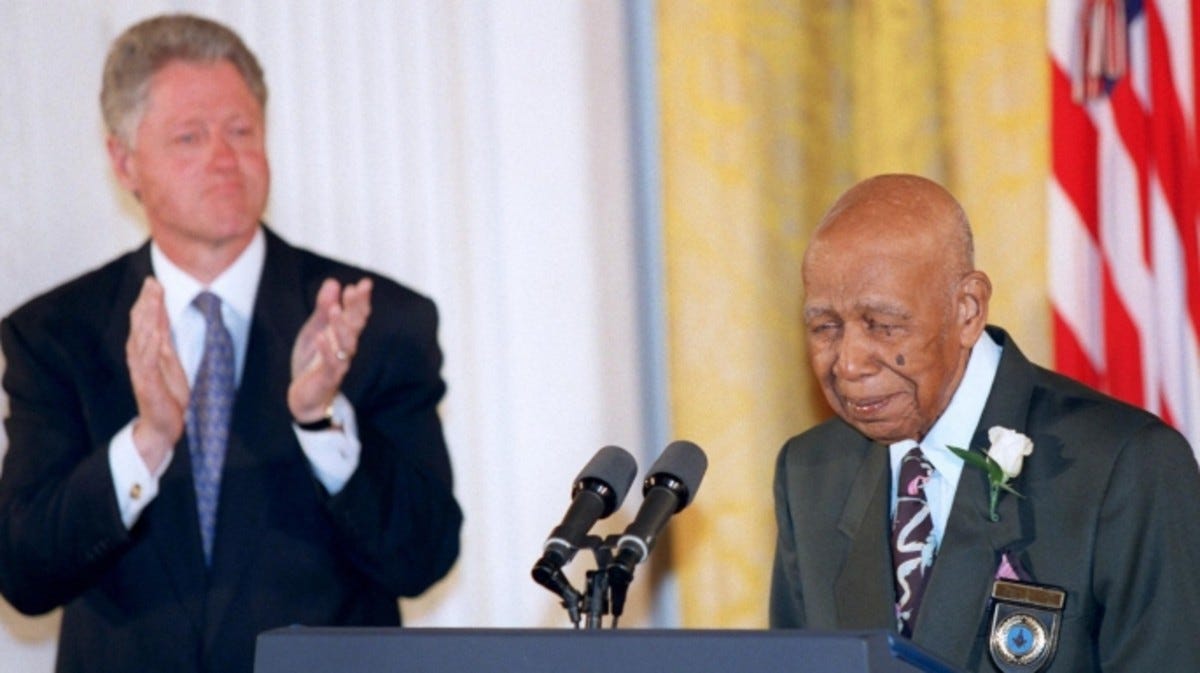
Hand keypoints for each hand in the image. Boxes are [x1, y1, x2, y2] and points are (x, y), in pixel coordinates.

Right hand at [126, 277, 188, 471]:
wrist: (161, 427)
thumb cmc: (168, 396)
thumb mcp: (170, 364)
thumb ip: (165, 342)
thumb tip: (164, 318)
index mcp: (147, 352)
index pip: (146, 321)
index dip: (149, 301)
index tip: (154, 281)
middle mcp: (141, 358)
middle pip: (141, 325)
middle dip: (147, 303)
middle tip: (152, 282)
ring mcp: (142, 371)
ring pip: (141, 339)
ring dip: (146, 319)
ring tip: (152, 299)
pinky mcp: (146, 385)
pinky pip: (146, 363)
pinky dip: (148, 347)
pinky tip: (152, 333)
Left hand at [288, 277, 372, 421]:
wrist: (305, 396)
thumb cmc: (313, 361)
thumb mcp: (315, 329)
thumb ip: (323, 308)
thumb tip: (333, 282)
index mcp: (343, 335)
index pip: (356, 315)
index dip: (360, 300)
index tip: (363, 284)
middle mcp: (345, 347)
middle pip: (355, 326)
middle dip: (356, 308)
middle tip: (357, 290)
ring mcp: (338, 363)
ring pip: (346, 345)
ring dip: (341, 327)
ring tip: (334, 309)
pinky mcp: (328, 378)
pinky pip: (331, 364)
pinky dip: (326, 351)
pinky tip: (321, 337)